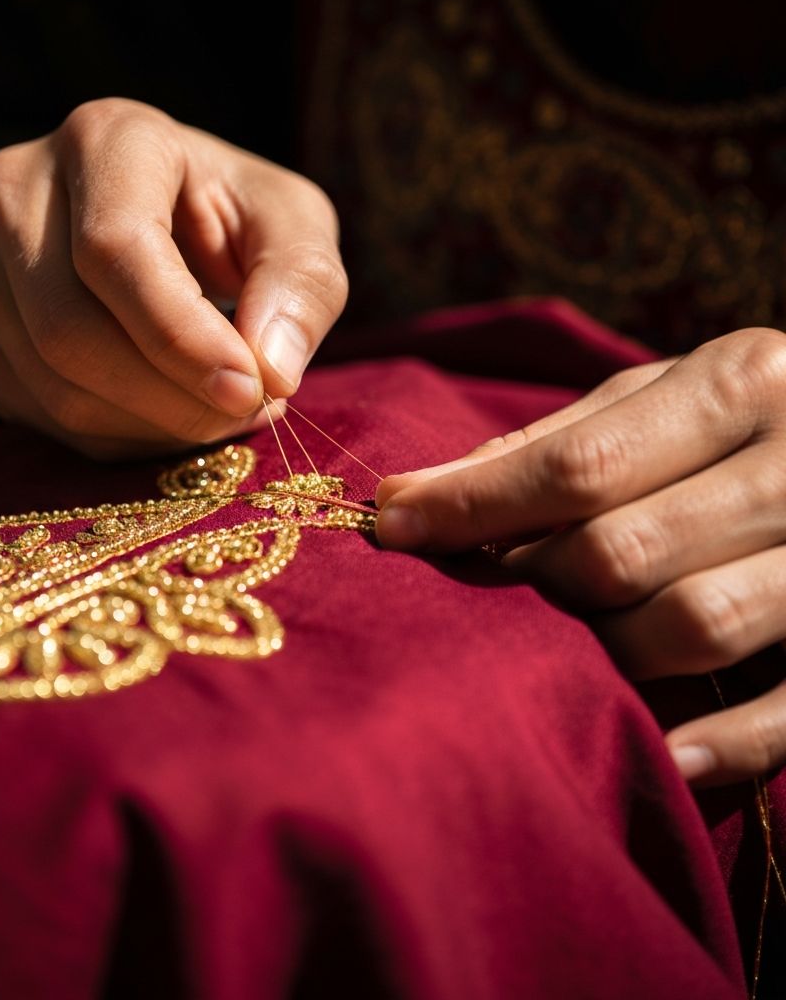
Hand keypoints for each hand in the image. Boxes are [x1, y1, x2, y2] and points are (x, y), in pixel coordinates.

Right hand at [0, 98, 346, 456]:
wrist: (160, 222)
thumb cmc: (232, 219)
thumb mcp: (292, 227)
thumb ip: (302, 285)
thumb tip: (273, 371)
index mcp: (103, 139)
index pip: (115, 248)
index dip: (181, 335)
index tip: (251, 389)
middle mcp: (14, 191)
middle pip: (69, 329)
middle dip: (170, 398)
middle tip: (246, 411)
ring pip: (53, 386)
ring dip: (154, 426)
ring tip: (220, 409)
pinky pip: (43, 418)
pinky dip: (122, 439)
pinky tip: (170, 414)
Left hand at [376, 328, 785, 786]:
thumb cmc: (743, 422)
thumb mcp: (662, 399)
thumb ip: (559, 442)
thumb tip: (422, 491)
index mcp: (744, 383)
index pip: (579, 465)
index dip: (472, 504)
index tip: (391, 523)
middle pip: (622, 551)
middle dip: (532, 582)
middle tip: (483, 591)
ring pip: (690, 627)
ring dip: (601, 651)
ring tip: (556, 647)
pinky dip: (716, 741)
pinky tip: (658, 751)